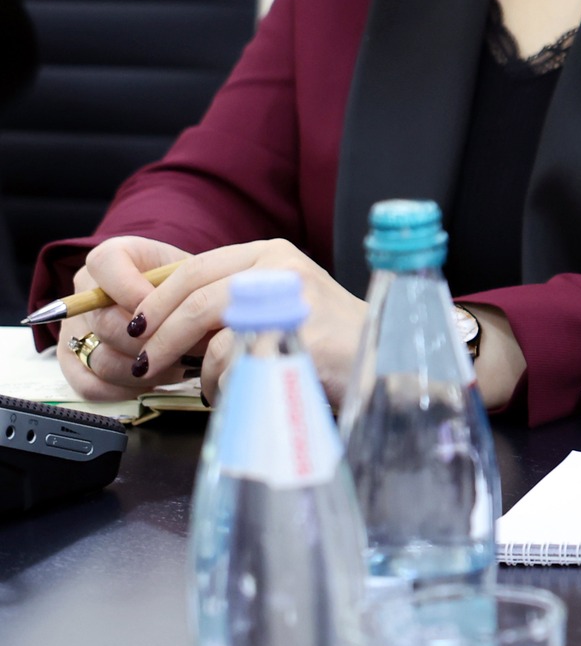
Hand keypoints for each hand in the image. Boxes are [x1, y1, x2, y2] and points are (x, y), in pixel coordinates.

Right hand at [55, 236, 187, 400]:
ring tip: (177, 366)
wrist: (179, 304)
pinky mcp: (73, 362)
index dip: (134, 288)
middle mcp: (85, 291)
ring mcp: (74, 328)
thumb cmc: (187, 286)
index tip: (169, 306)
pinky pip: (90, 385)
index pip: (106, 263)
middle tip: (184, 348)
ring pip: (100, 358)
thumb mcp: (191, 274)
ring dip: (143, 369)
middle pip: (106, 322)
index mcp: (111, 258)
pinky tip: (153, 382)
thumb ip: (186, 284)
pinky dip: (125, 389)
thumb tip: (191, 313)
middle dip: (150, 341)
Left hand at [123, 239, 367, 405]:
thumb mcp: (277, 299)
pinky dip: (231, 390)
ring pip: (214, 342)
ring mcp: (291, 305)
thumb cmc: (323, 337)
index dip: (157, 300)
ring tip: (218, 387)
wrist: (378, 358)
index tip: (136, 328)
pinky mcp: (296, 342)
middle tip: (143, 364)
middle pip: (196, 301)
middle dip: (160, 338)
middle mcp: (281, 270)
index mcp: (272, 253)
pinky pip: (238, 371)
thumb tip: (160, 319)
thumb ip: (231, 299)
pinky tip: (250, 392)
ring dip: (204, 374)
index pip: (196, 268)